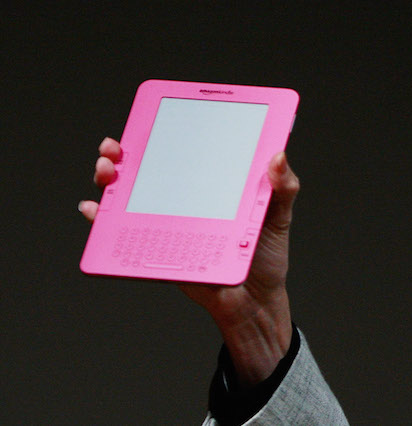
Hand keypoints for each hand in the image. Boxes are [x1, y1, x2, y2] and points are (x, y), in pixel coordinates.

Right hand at [80, 137, 297, 387]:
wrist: (256, 301)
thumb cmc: (265, 255)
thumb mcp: (278, 215)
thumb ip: (283, 186)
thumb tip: (279, 154)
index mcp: (210, 186)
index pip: (181, 153)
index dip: (161, 134)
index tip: (150, 118)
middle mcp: (184, 201)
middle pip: (145, 171)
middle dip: (122, 154)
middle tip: (117, 148)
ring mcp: (168, 225)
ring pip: (128, 197)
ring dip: (108, 180)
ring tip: (108, 172)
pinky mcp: (159, 251)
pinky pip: (122, 234)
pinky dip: (103, 221)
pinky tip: (96, 210)